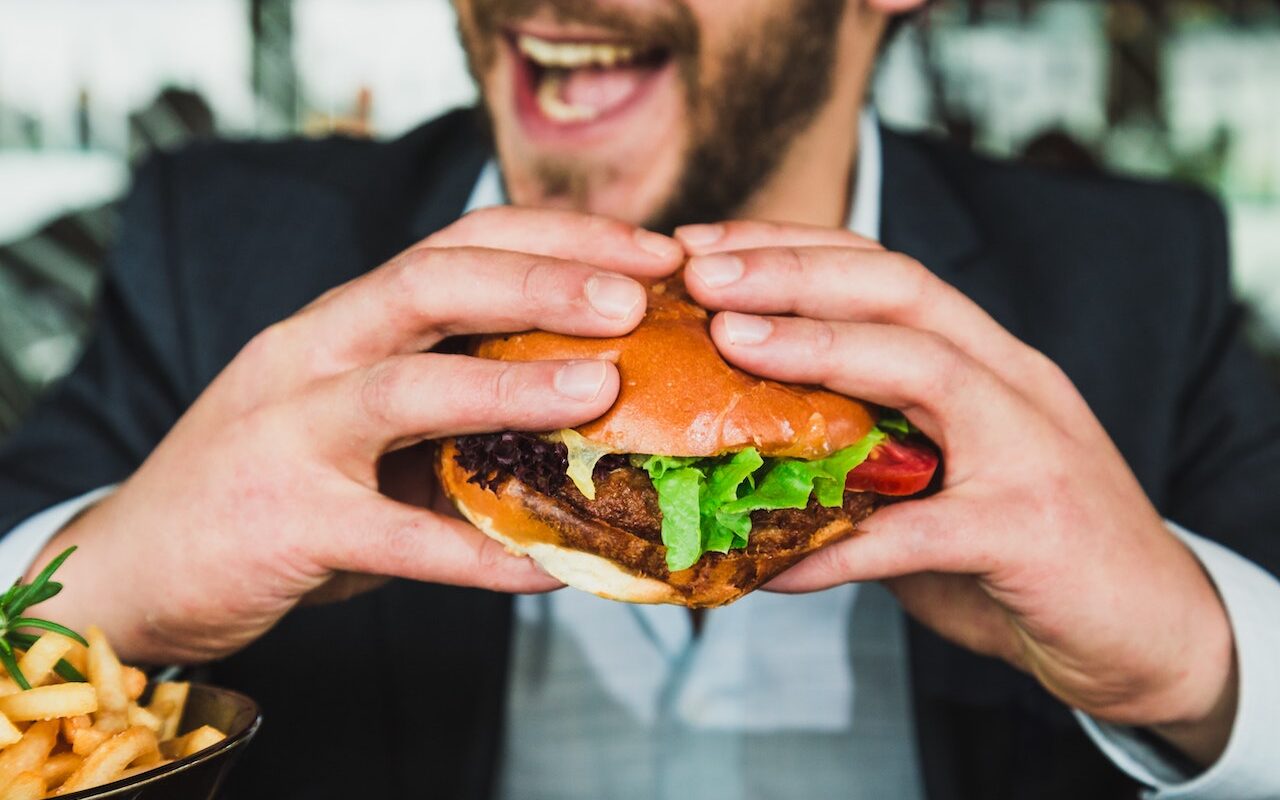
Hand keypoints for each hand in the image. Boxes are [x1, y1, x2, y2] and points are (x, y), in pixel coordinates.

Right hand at [31, 207, 683, 664]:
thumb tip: (587, 409)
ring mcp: (288, 434)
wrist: (136, 563)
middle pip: (430, 283)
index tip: (649, 253)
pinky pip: (396, 539)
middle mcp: (311, 353)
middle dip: (541, 280)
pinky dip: (478, 554)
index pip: (457, 244)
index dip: (558, 239)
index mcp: (343, 319)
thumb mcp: (355, 417)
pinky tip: (552, 568)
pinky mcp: (284, 523)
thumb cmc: (273, 481)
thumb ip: (446, 400)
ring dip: (511, 385)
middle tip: (638, 295)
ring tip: (603, 389)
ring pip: (404, 389)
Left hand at [677, 220, 1236, 765]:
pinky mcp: (1031, 531)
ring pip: (924, 366)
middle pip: (901, 288)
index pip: (885, 270)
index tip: (704, 249)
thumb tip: (745, 449)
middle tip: (699, 272)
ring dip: (818, 346)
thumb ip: (867, 454)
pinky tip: (769, 564)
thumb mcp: (943, 478)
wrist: (1151, 632)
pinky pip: (916, 532)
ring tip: (729, 342)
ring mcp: (1031, 449)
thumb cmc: (1028, 550)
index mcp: (986, 360)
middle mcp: (1012, 383)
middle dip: (794, 269)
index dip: (792, 247)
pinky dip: (838, 544)